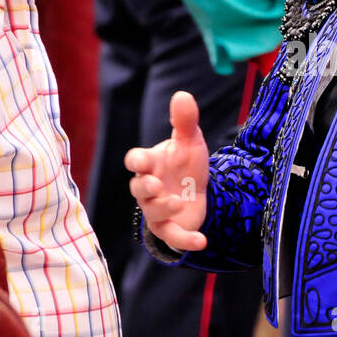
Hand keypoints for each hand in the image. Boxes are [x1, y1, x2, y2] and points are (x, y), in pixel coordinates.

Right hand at [125, 92, 210, 251]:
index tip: (142, 161)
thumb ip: (185, 121)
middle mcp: (148, 188)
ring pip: (152, 212)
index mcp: (150, 164)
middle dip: (145, 187)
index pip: (135, 161)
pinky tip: (202, 241)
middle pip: (138, 189)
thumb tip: (183, 95)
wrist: (197, 189)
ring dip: (163, 208)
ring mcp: (156, 209)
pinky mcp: (169, 227)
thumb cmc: (186, 163)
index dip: (137, 162)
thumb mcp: (190, 141)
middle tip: (156, 184)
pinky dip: (185, 241)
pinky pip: (172, 236)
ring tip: (178, 202)